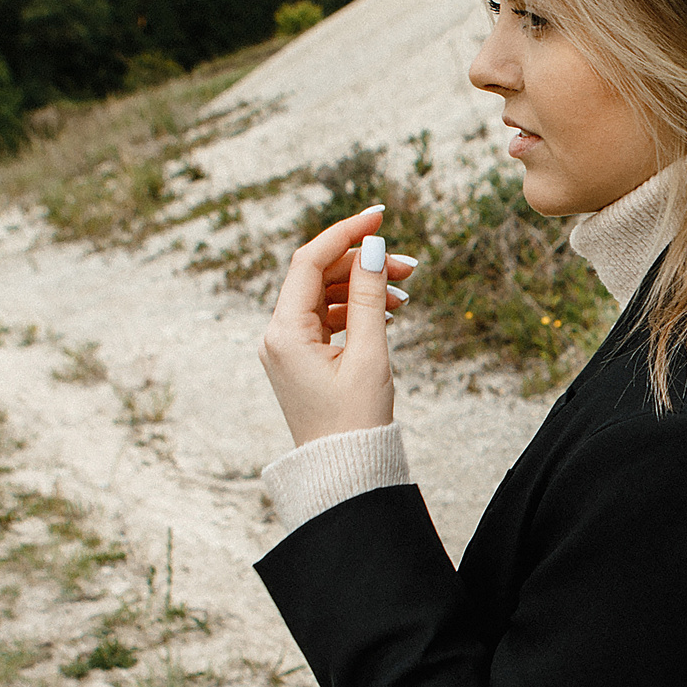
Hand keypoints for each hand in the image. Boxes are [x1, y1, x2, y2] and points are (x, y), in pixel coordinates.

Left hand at [259, 205, 418, 448]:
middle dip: (361, 263)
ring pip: (324, 295)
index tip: (379, 216)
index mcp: (284, 331)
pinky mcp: (302, 358)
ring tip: (404, 293)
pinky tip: (386, 311)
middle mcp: (278, 335)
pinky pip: (326, 318)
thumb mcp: (368, 353)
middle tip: (408, 266)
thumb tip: (371, 249)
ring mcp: (288, 347)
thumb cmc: (356, 420)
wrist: (345, 470)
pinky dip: (355, 308)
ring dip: (362, 286)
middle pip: (318, 275)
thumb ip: (367, 296)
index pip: (310, 261)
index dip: (345, 232)